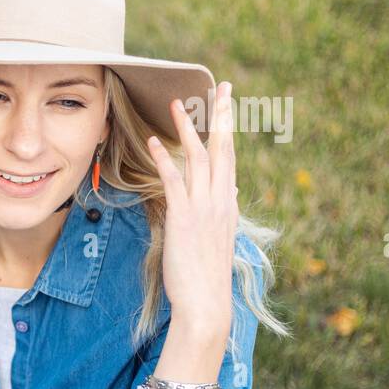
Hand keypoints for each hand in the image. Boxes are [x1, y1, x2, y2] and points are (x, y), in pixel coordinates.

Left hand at [148, 81, 237, 344]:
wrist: (206, 303)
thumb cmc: (207, 275)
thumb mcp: (220, 236)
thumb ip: (224, 209)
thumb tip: (232, 189)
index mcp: (229, 203)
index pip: (230, 157)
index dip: (228, 129)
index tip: (226, 104)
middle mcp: (222, 200)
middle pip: (223, 148)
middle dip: (221, 115)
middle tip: (220, 86)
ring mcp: (204, 207)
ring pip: (200, 158)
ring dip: (187, 129)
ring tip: (177, 104)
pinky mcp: (184, 217)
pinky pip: (175, 181)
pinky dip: (166, 159)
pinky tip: (156, 142)